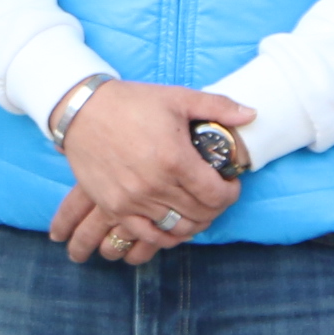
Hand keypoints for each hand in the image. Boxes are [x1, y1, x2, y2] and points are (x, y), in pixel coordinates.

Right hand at [52, 81, 249, 262]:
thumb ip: (218, 107)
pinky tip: (172, 227)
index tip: (230, 185)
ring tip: (196, 211)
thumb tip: (252, 114)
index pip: (216, 195)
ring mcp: (133, 200)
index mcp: (175, 159)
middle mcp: (155, 185)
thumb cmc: (131, 102)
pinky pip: (147, 235)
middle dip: (215, 208)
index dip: (230, 194)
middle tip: (215, 197)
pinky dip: (165, 237)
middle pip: (199, 214)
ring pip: (176, 228)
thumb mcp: (177, 97)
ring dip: (193, 223)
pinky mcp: (114, 206)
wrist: (81, 110)